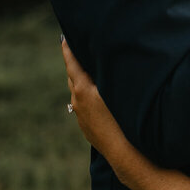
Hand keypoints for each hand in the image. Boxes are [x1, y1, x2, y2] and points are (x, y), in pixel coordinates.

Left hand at [62, 38, 151, 186]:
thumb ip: (108, 73)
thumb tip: (104, 57)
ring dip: (80, 80)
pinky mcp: (86, 127)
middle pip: (72, 76)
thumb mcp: (116, 90)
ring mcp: (80, 116)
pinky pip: (82, 105)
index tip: (64, 36)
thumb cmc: (126, 118)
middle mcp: (77, 102)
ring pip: (77, 92)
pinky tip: (95, 96)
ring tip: (86, 70)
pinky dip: (85, 95)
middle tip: (75, 48)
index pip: (72, 63)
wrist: (124, 153)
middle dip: (74, 63)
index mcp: (83, 89)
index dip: (69, 49)